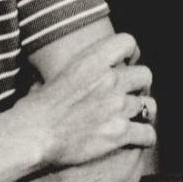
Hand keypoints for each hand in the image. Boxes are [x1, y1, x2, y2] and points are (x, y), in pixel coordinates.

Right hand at [13, 32, 156, 167]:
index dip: (132, 53)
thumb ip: (75, 71)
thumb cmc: (36, 108)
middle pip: (145, 75)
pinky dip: (146, 137)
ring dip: (143, 113)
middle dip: (140, 86)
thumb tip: (69, 73)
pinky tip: (140, 140)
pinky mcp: (120, 132)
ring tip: (136, 120)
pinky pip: (148, 132)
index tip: (129, 63)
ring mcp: (117, 105)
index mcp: (93, 60)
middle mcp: (110, 79)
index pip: (128, 42)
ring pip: (149, 105)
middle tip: (132, 96)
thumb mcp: (55, 76)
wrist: (34, 135)